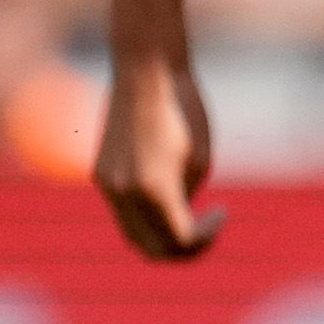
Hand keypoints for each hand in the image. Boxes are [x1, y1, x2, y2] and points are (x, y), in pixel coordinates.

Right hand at [94, 46, 223, 261]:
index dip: (207, 238)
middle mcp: (125, 192)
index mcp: (155, 189)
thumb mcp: (200, 159)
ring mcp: (108, 185)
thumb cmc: (184, 110)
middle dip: (182, 249)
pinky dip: (145, 214)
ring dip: (161, 235)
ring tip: (188, 214)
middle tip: (207, 232)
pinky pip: (122, 210)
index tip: (223, 212)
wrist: (145, 73)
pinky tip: (167, 190)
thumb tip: (178, 221)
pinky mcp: (100, 174)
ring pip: (133, 234)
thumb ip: (186, 198)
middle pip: (152, 249)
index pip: (182, 241)